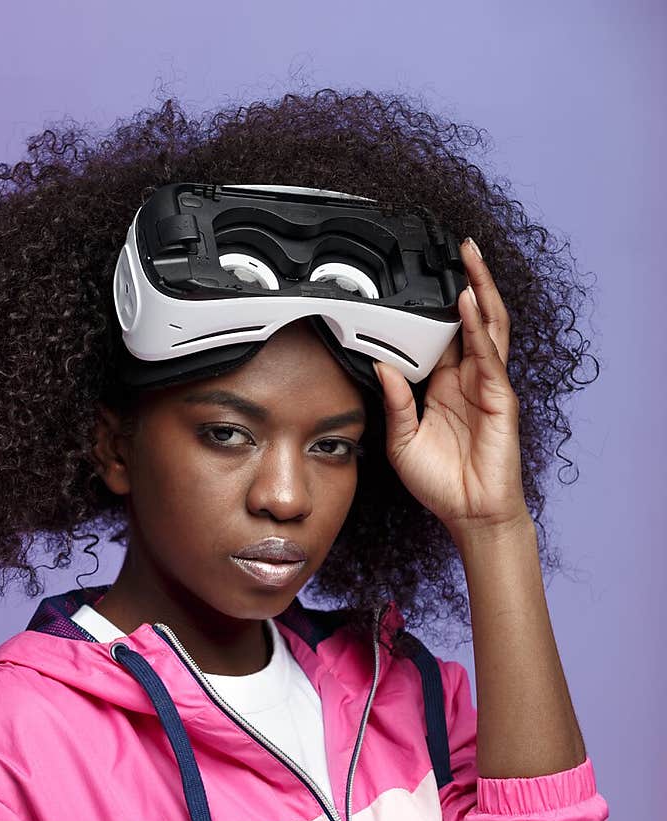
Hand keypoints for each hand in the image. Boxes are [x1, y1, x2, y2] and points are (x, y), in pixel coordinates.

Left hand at [373, 238, 530, 541]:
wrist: (470, 513)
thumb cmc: (440, 482)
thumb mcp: (402, 440)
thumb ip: (395, 402)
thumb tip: (381, 366)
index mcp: (445, 386)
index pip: (442, 335)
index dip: (435, 307)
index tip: (421, 278)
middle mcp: (468, 379)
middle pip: (472, 318)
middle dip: (466, 281)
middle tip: (455, 246)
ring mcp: (488, 385)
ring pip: (488, 325)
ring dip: (480, 289)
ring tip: (469, 257)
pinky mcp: (501, 398)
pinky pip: (490, 354)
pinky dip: (480, 326)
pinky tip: (469, 304)